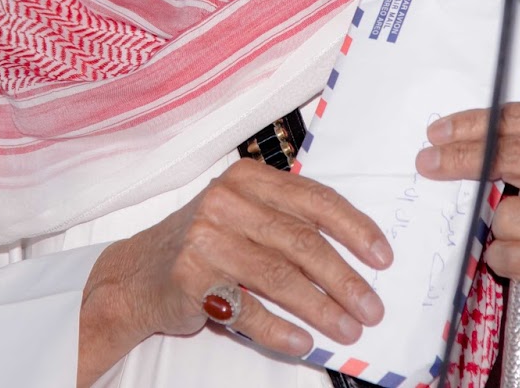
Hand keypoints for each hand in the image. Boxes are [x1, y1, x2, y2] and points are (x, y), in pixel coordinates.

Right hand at [79, 158, 390, 382]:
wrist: (137, 273)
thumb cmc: (204, 243)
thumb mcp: (243, 214)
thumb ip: (288, 220)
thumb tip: (355, 257)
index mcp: (248, 179)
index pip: (314, 199)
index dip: (354, 229)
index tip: (382, 257)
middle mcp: (225, 202)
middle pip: (301, 243)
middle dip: (344, 279)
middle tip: (371, 307)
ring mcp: (205, 239)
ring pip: (279, 277)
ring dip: (321, 309)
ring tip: (347, 329)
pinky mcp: (192, 278)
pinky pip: (248, 309)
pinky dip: (280, 329)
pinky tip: (304, 342)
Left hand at [415, 102, 519, 363]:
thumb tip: (474, 137)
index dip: (476, 122)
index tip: (442, 131)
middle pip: (507, 155)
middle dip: (459, 157)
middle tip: (428, 161)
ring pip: (501, 214)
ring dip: (494, 227)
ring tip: (518, 235)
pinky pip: (505, 255)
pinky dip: (501, 259)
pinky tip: (519, 259)